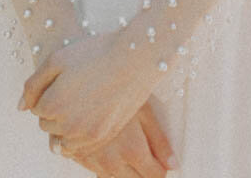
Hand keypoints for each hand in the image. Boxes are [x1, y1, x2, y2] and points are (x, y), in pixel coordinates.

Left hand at [19, 32, 157, 156]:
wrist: (134, 58)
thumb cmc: (94, 53)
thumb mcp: (57, 59)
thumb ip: (33, 84)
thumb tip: (20, 108)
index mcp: (51, 105)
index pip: (36, 107)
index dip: (48, 91)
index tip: (64, 78)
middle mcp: (66, 125)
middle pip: (48, 124)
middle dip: (56, 108)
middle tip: (75, 86)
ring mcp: (85, 134)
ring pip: (62, 138)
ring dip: (67, 123)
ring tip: (83, 99)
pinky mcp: (103, 137)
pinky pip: (80, 146)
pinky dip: (80, 134)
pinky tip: (90, 114)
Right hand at [49, 101, 178, 176]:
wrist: (75, 81)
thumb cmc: (115, 89)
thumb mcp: (142, 109)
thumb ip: (159, 140)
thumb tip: (174, 165)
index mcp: (132, 150)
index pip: (155, 176)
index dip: (161, 168)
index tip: (160, 157)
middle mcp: (112, 162)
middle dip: (145, 172)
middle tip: (146, 152)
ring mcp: (94, 162)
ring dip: (127, 171)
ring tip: (127, 148)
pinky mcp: (80, 158)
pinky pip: (100, 173)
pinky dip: (109, 167)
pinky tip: (111, 149)